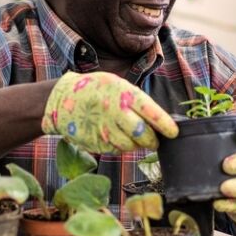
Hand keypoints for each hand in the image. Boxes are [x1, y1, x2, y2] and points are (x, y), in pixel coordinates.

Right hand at [41, 71, 177, 153]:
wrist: (62, 100)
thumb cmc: (95, 90)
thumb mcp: (117, 85)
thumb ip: (136, 101)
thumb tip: (159, 120)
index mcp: (123, 94)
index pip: (151, 112)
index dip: (165, 125)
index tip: (173, 132)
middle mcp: (115, 111)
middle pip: (142, 135)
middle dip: (151, 140)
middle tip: (153, 140)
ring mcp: (104, 128)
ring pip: (129, 146)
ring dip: (135, 144)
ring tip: (130, 135)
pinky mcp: (95, 142)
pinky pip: (115, 149)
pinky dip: (118, 146)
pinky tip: (112, 135)